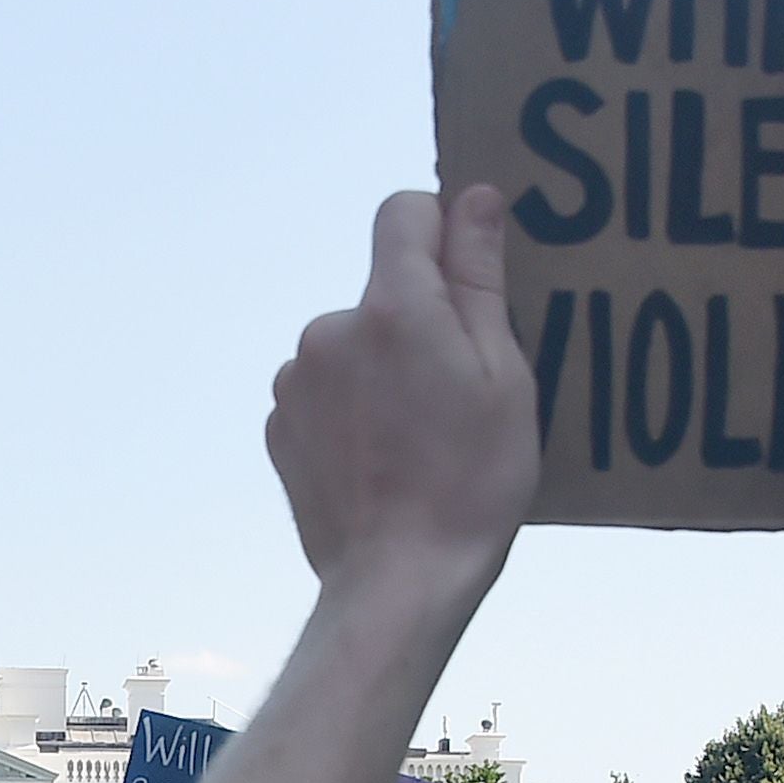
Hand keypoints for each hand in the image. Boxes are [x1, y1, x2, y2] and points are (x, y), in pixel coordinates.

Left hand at [264, 185, 538, 585]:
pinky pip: (324, 390)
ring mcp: (295, 381)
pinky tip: (384, 457)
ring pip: (352, 343)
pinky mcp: (280, 425)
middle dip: (419, 318)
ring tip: (420, 433)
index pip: (405, 211)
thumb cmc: (469, 484)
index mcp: (391, 308)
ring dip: (382, 367)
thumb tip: (473, 199)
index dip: (443, 230)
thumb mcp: (503, 375)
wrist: (398, 582)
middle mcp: (328, 331)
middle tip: (459, 388)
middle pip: (382, 288)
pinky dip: (352, 408)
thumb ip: (480, 277)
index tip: (470, 274)